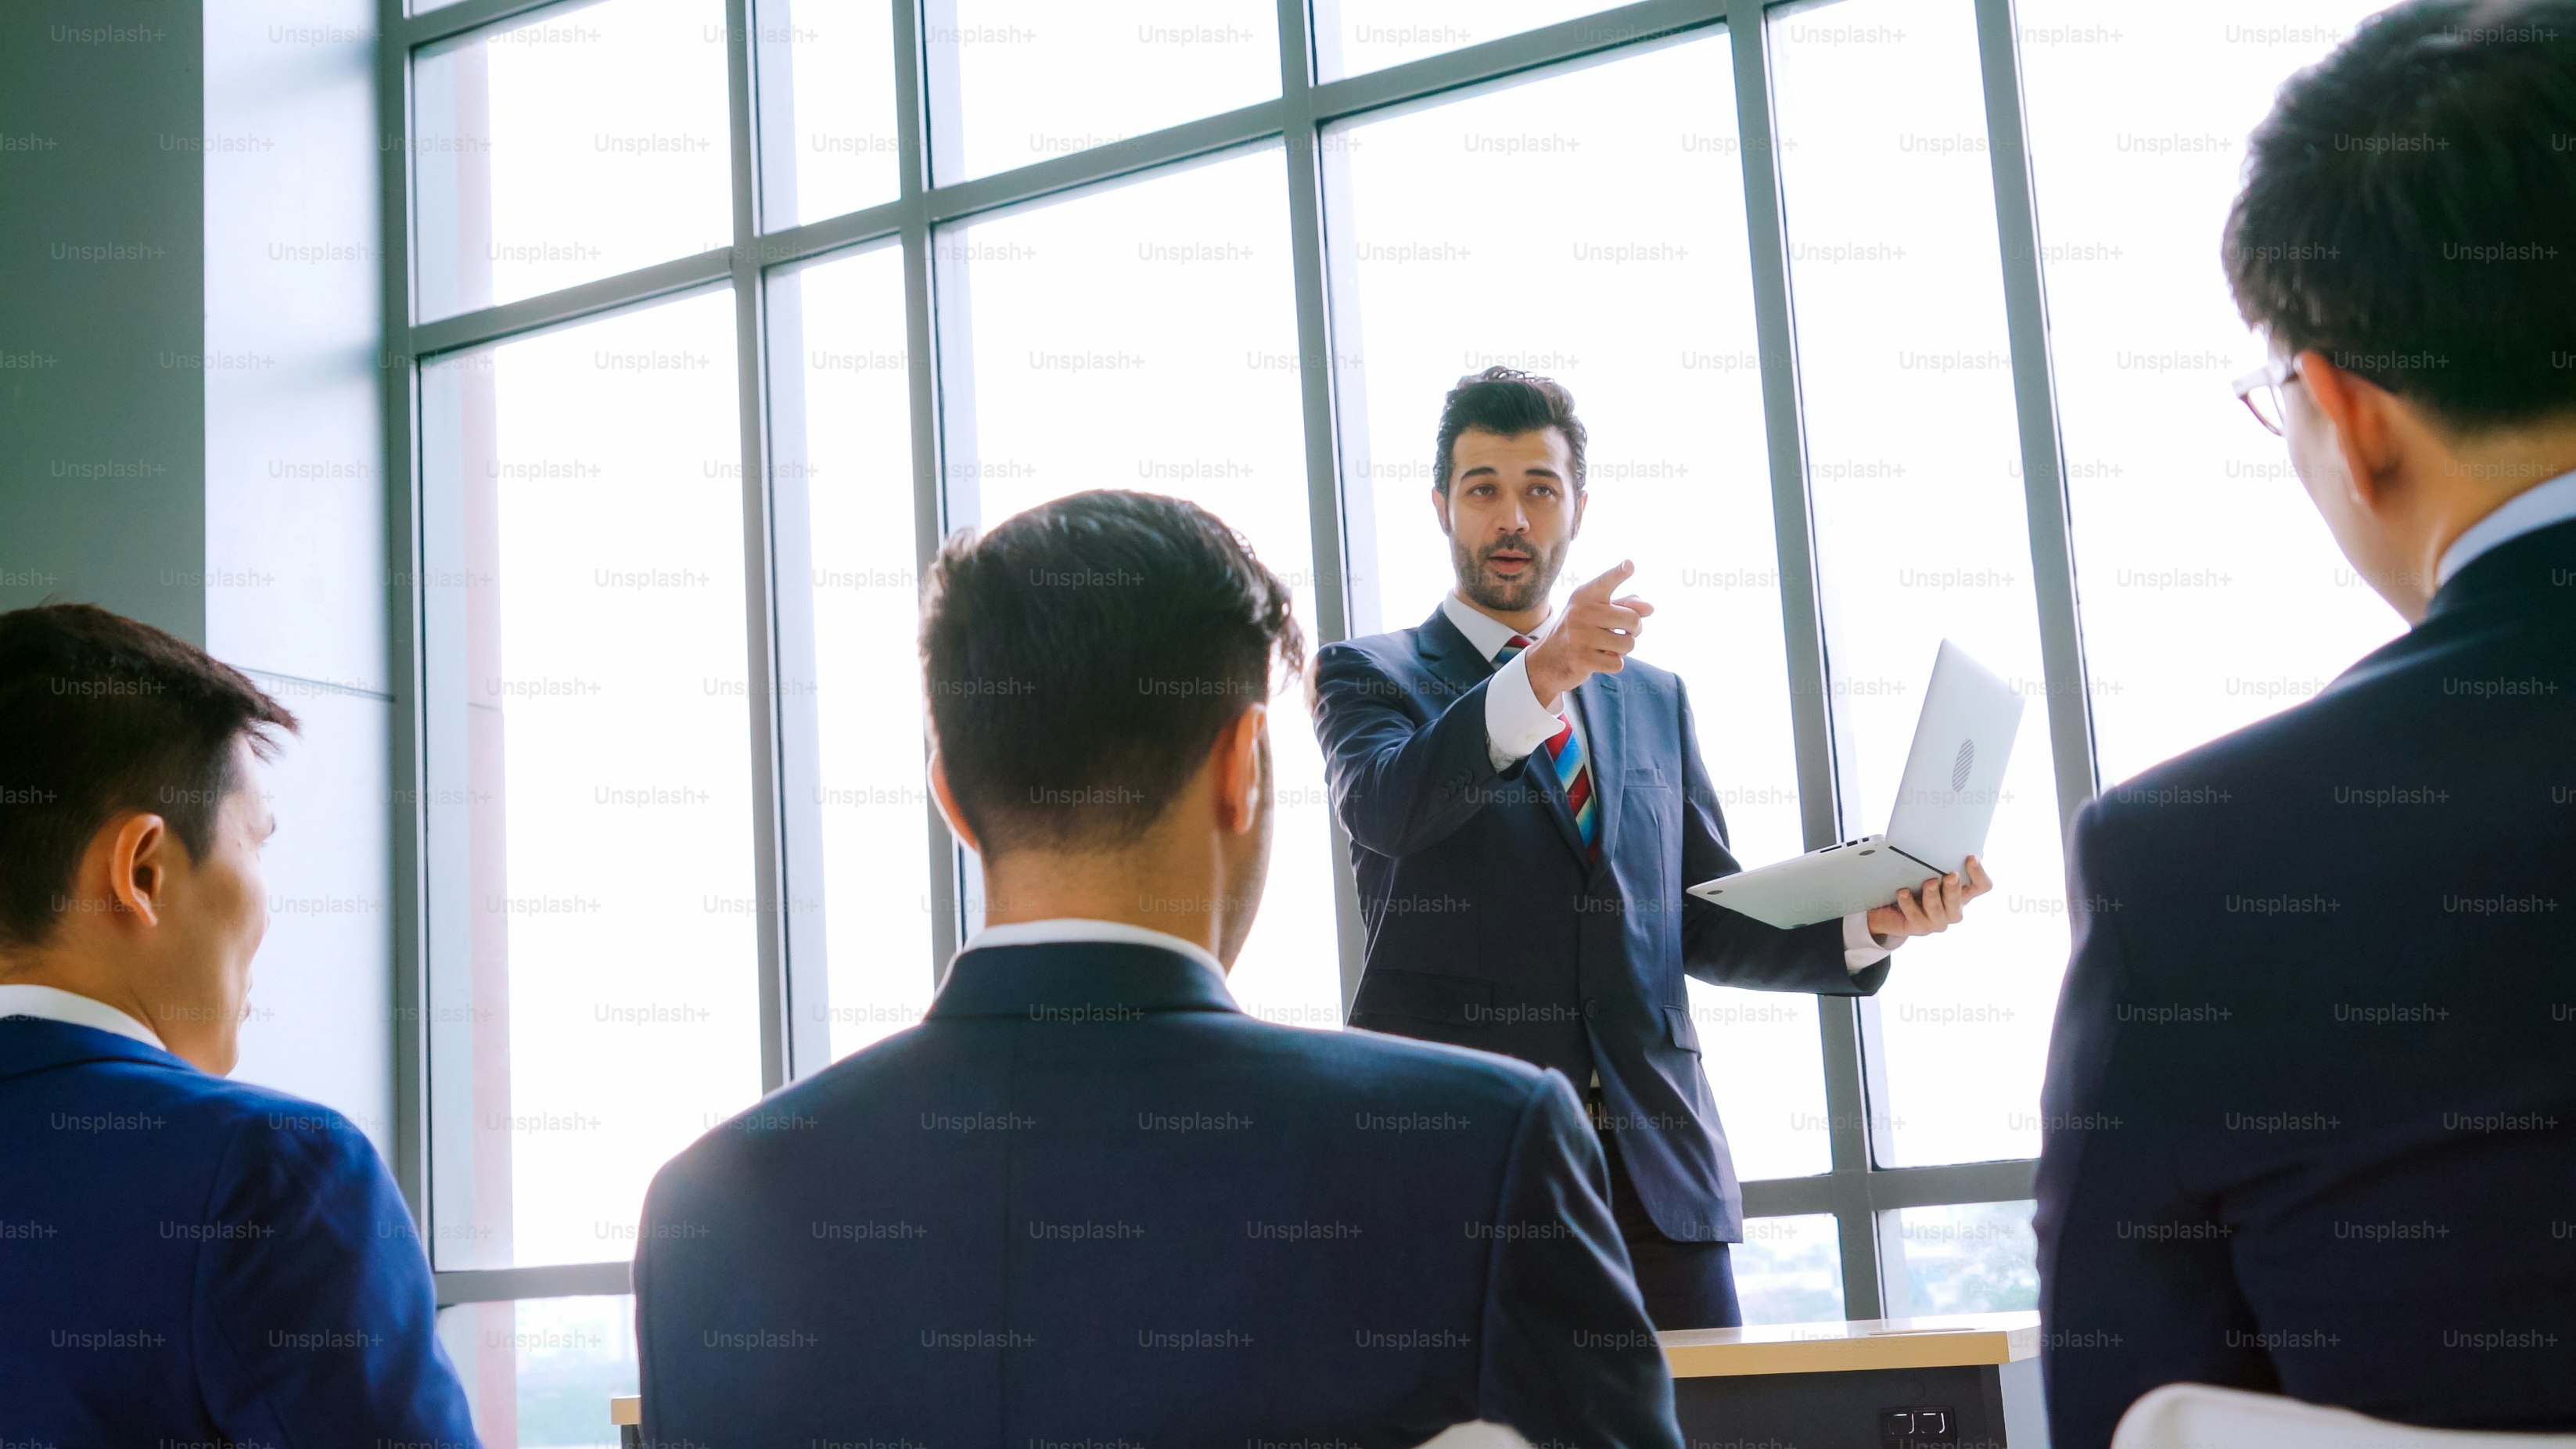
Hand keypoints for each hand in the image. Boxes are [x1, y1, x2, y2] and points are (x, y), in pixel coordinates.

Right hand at [1522, 560, 1654, 706]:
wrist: (1549, 659)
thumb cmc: (1582, 630)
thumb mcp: (1599, 611)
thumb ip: (1626, 604)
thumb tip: (1650, 608)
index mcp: (1586, 595)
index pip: (1606, 582)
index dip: (1620, 573)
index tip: (1630, 565)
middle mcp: (1581, 612)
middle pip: (1632, 619)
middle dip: (1634, 630)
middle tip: (1621, 632)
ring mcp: (1580, 636)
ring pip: (1628, 643)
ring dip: (1623, 649)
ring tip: (1607, 646)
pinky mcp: (1582, 659)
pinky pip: (1618, 663)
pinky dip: (1614, 664)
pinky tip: (1599, 659)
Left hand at [1866, 855, 1992, 944]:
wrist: (1893, 909)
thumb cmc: (1916, 885)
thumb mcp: (1929, 870)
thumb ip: (1942, 860)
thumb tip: (1954, 842)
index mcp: (1962, 893)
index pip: (1981, 886)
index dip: (1979, 873)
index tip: (1970, 857)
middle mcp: (1953, 909)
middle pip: (1959, 900)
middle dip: (1954, 887)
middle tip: (1951, 875)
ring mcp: (1937, 921)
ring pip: (1938, 910)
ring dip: (1933, 896)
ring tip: (1928, 883)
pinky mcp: (1919, 927)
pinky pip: (1915, 916)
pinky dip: (1908, 903)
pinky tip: (1903, 892)